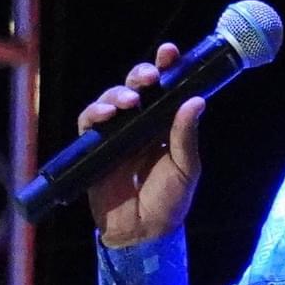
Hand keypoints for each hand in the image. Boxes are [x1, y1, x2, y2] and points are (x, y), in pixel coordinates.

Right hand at [75, 42, 204, 246]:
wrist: (143, 232)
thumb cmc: (169, 201)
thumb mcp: (185, 168)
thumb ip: (186, 136)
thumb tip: (196, 101)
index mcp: (164, 124)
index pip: (165, 88)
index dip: (165, 67)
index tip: (170, 52)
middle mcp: (140, 123)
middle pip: (136, 87)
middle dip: (140, 74)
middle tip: (149, 77)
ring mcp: (116, 133)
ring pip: (111, 99)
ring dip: (118, 94)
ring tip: (129, 102)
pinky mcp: (95, 146)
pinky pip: (89, 122)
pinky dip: (95, 113)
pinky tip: (106, 115)